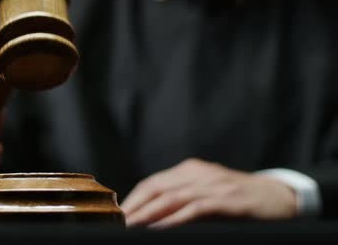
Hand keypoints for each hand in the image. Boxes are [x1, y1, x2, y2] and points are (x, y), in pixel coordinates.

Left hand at [121, 158, 296, 228]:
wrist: (281, 196)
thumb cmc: (240, 199)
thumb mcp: (208, 191)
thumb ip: (183, 198)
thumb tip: (151, 217)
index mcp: (191, 170)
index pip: (152, 183)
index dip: (132, 200)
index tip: (117, 216)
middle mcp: (199, 173)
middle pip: (157, 189)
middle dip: (134, 208)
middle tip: (117, 224)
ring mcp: (215, 185)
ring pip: (172, 198)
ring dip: (148, 214)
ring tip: (131, 227)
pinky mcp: (229, 200)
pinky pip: (196, 209)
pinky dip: (175, 219)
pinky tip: (159, 229)